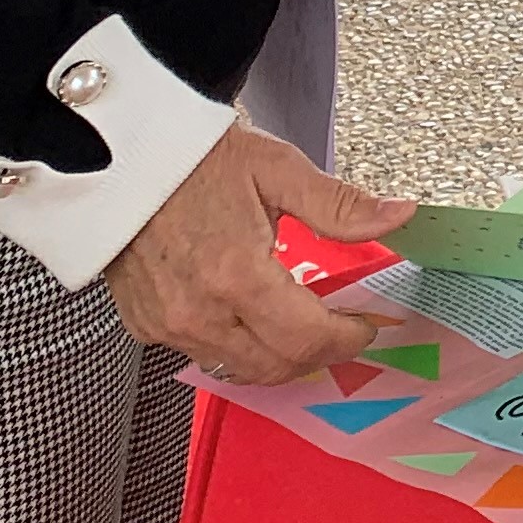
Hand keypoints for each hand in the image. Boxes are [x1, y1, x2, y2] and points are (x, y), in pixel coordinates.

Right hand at [101, 122, 417, 386]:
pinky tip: (253, 317)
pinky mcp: (145, 324)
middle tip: (343, 327)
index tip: (367, 324)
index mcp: (237, 275)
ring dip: (279, 355)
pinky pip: (202, 354)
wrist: (122, 154)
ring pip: (238, 368)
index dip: (347, 337)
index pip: (307, 338)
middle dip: (319, 352)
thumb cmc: (197, 157)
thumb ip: (340, 206)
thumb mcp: (278, 170)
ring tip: (303, 324)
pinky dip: (236, 346)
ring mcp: (166, 323)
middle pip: (276, 365)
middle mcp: (198, 311)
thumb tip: (400, 216)